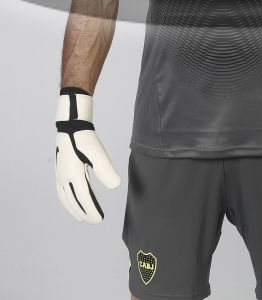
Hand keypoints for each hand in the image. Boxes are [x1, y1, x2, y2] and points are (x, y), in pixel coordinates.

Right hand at [55, 87, 120, 223]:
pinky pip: (61, 192)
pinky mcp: (59, 171)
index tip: (100, 219)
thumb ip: (106, 170)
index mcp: (73, 174)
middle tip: (95, 221)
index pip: (84, 199)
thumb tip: (116, 186)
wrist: (70, 124)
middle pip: (73, 201)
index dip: (92, 210)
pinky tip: (71, 200)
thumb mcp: (98, 153)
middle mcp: (64, 177)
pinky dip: (66, 201)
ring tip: (81, 217)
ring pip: (65, 198)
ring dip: (74, 209)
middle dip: (84, 213)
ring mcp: (59, 175)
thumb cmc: (85, 138)